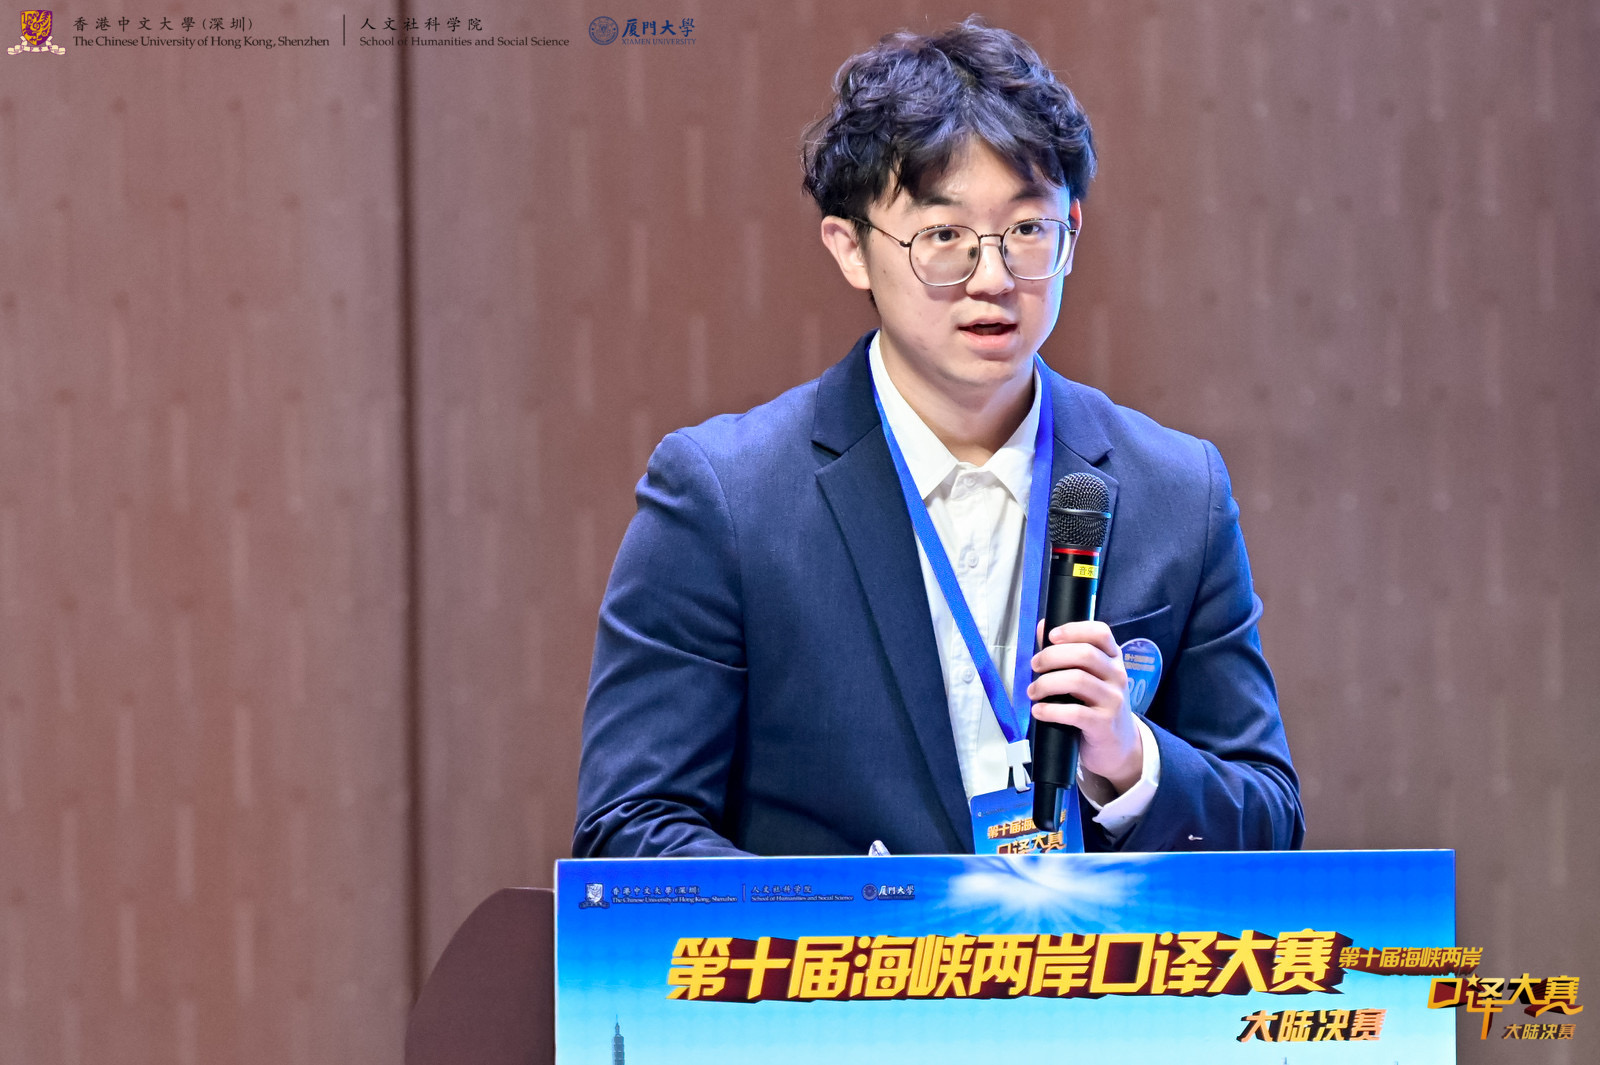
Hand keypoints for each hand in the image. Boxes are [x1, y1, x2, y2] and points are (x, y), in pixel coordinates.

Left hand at [1028, 620, 1141, 797]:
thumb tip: (1042, 627)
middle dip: (1052, 656)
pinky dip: (1051, 710)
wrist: (1118, 746)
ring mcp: (1113, 700)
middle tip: (1034, 665)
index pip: (1101, 633)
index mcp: (1113, 658)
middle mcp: (1117, 675)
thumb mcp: (1088, 676)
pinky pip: (1074, 712)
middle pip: (1085, 654)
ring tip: (1033, 691)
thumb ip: (1066, 653)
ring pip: (1078, 680)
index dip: (1074, 630)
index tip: (1051, 636)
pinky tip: (1039, 711)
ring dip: (1047, 683)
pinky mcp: (1104, 724)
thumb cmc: (1095, 705)